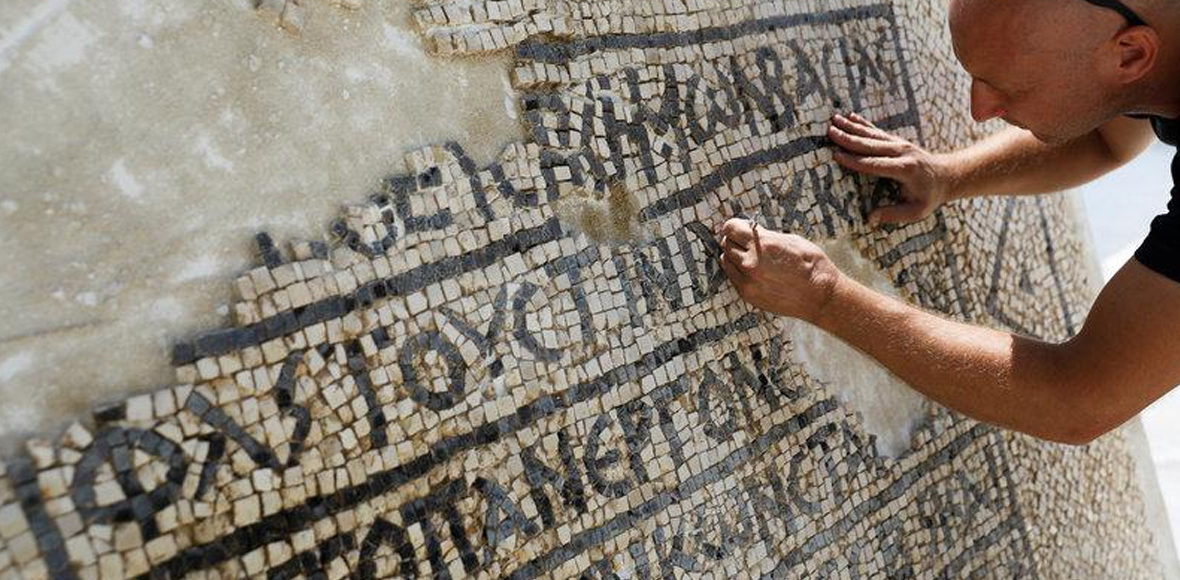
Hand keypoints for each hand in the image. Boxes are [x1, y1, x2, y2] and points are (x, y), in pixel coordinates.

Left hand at [717, 218, 841, 322]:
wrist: (820, 296)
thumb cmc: (811, 266)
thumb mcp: (790, 240)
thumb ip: (765, 236)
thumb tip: (750, 231)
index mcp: (762, 245)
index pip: (730, 229)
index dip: (734, 226)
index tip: (738, 227)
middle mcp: (750, 263)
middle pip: (726, 244)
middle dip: (734, 240)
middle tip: (744, 241)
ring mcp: (747, 282)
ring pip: (726, 261)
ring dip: (734, 256)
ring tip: (749, 256)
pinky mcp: (748, 295)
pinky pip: (733, 277)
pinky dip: (739, 271)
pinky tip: (753, 270)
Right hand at [828, 113, 954, 225]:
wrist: (947, 176)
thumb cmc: (929, 196)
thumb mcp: (916, 211)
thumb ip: (893, 214)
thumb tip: (870, 218)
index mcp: (904, 169)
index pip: (874, 164)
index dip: (854, 160)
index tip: (837, 155)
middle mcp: (901, 153)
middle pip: (870, 145)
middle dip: (848, 138)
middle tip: (830, 132)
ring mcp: (900, 144)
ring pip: (872, 134)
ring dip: (852, 127)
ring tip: (835, 120)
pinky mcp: (898, 141)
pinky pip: (877, 131)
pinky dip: (864, 124)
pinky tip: (851, 116)